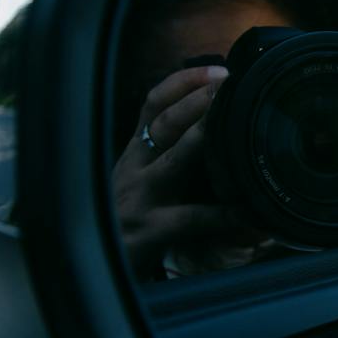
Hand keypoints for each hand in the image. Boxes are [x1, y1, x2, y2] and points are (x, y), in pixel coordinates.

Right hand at [113, 64, 260, 278]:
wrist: (90, 266)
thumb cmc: (129, 220)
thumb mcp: (142, 180)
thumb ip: (170, 156)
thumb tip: (214, 131)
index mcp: (135, 152)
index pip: (153, 104)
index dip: (184, 83)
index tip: (217, 71)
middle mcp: (135, 168)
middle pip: (164, 124)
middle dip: (197, 101)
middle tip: (228, 86)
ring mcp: (141, 198)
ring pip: (174, 160)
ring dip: (203, 138)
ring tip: (231, 124)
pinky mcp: (151, 230)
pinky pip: (192, 218)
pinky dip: (222, 215)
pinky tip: (248, 213)